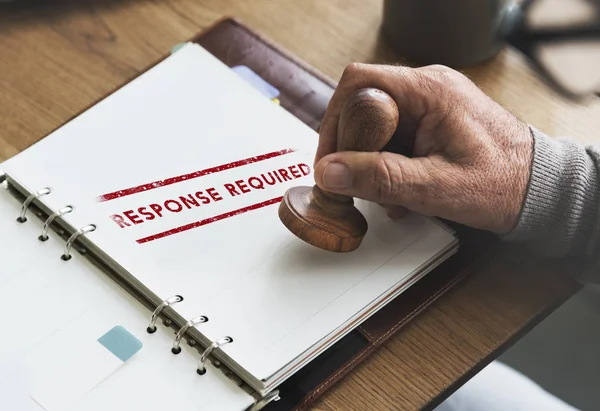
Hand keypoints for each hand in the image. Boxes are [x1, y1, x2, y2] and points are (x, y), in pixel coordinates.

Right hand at [313, 63, 533, 233]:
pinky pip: (393, 136)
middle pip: (363, 107)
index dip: (335, 122)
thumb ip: (379, 178)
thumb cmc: (502, 184)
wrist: (538, 190)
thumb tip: (330, 172)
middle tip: (358, 184)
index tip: (331, 161)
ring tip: (391, 194)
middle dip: (355, 150)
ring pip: (375, 126)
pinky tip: (402, 190)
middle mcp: (428, 89)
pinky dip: (388, 164)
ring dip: (372, 163)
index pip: (359, 85)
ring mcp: (430, 104)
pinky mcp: (432, 121)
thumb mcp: (435, 187)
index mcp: (430, 91)